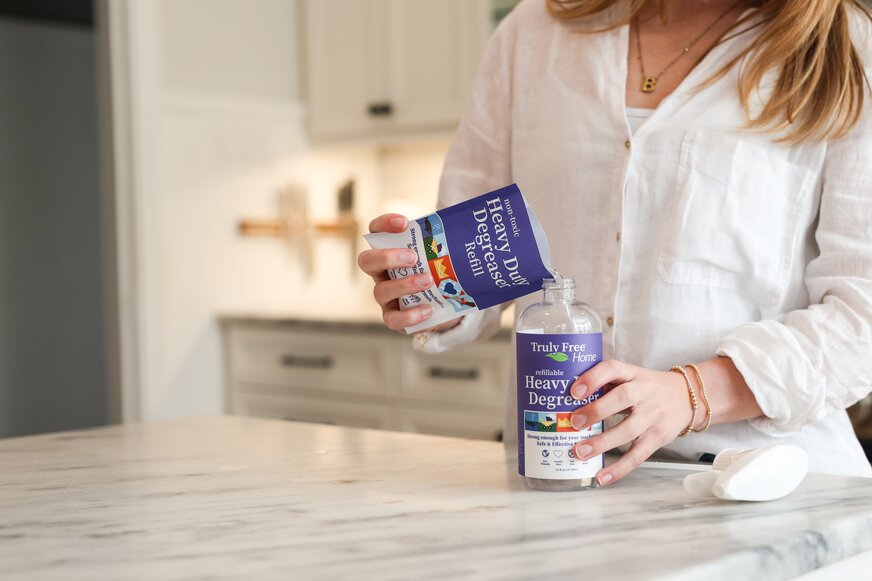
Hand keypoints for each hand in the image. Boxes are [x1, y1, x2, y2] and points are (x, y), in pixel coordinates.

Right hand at [358, 214, 458, 333]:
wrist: (446, 306)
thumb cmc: (439, 273)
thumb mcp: (439, 256)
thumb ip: (442, 243)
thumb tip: (463, 227)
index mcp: (389, 252)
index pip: (376, 232)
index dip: (384, 225)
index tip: (404, 223)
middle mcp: (381, 274)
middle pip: (367, 261)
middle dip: (387, 257)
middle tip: (412, 257)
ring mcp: (386, 297)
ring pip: (381, 291)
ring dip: (404, 285)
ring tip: (428, 280)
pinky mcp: (394, 318)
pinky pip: (394, 319)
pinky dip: (411, 315)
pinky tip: (429, 309)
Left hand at [568, 360, 693, 486]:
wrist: (686, 397)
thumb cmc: (646, 387)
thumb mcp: (629, 376)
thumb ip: (604, 383)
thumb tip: (565, 400)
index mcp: (632, 373)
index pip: (612, 369)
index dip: (593, 378)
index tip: (574, 391)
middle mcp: (644, 392)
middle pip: (622, 398)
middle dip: (597, 411)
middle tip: (574, 422)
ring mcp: (653, 415)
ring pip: (629, 430)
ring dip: (603, 443)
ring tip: (580, 452)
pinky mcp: (659, 437)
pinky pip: (638, 454)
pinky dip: (620, 468)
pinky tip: (602, 477)